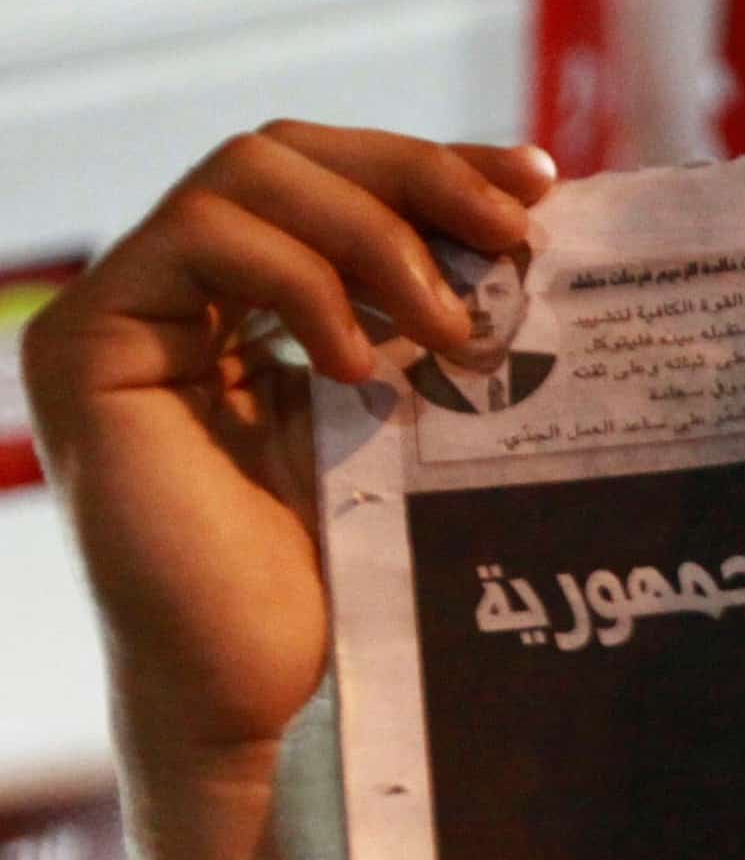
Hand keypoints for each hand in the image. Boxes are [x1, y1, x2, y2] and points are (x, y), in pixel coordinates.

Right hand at [24, 123, 553, 792]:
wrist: (286, 703)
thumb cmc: (360, 590)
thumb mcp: (422, 425)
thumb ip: (440, 327)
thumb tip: (537, 230)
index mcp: (252, 306)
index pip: (335, 181)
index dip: (433, 164)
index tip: (538, 184)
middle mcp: (178, 297)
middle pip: (288, 156)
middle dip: (414, 177)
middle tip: (513, 237)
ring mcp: (126, 316)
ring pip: (246, 178)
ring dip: (372, 235)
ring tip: (451, 331)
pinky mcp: (91, 349)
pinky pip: (196, 241)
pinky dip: (298, 282)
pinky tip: (363, 364)